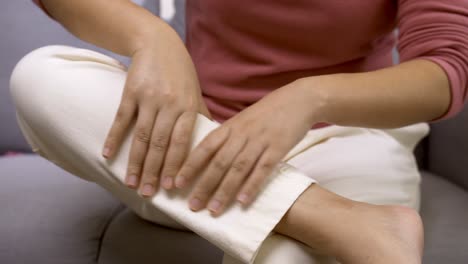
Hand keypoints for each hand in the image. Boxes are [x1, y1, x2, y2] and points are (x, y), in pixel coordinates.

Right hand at [102, 26, 210, 196]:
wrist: (158, 44)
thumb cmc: (180, 73)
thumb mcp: (195, 93)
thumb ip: (200, 118)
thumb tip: (211, 144)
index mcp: (187, 108)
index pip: (181, 143)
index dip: (176, 166)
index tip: (172, 188)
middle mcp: (169, 105)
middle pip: (160, 144)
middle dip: (154, 172)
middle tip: (148, 194)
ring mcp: (148, 98)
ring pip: (141, 136)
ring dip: (135, 162)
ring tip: (130, 183)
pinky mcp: (130, 92)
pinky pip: (121, 119)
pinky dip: (114, 138)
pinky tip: (108, 155)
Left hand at [174, 79, 319, 215]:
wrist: (299, 100)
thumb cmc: (267, 112)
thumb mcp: (242, 119)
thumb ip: (226, 136)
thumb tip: (207, 156)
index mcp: (230, 126)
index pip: (204, 147)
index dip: (189, 166)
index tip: (176, 183)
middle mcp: (241, 134)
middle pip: (219, 162)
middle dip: (204, 186)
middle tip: (193, 206)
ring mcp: (260, 141)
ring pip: (238, 169)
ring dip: (224, 191)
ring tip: (214, 210)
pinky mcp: (278, 148)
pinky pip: (263, 169)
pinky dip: (252, 186)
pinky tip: (242, 202)